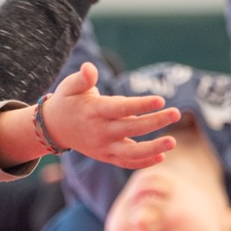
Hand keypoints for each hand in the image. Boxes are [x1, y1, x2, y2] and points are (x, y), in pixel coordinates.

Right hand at [0, 63, 180, 169]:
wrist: (54, 127)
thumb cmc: (68, 101)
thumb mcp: (70, 86)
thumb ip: (83, 77)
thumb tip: (90, 68)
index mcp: (95, 111)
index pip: (121, 108)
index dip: (141, 105)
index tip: (160, 100)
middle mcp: (100, 131)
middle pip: (131, 129)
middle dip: (155, 122)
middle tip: (176, 113)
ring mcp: (103, 146)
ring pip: (131, 152)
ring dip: (153, 149)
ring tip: (173, 141)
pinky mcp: (106, 156)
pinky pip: (126, 162)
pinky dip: (143, 162)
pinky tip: (162, 156)